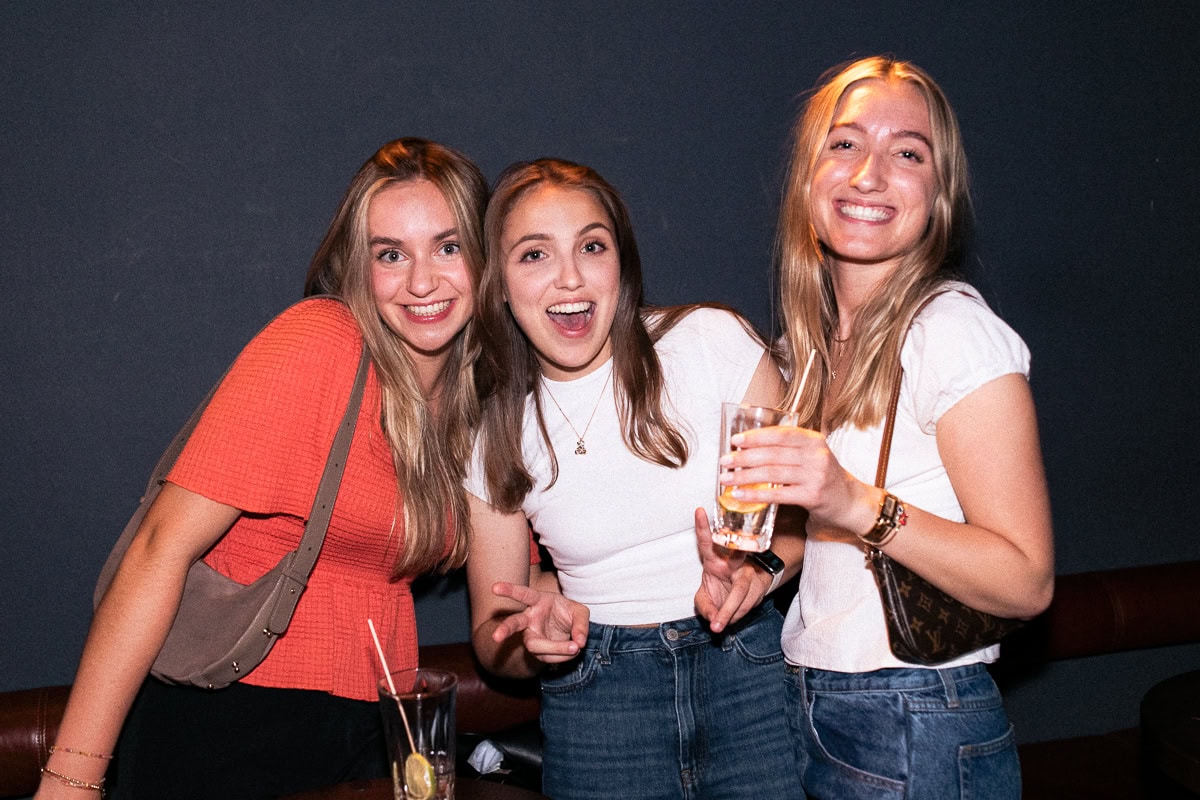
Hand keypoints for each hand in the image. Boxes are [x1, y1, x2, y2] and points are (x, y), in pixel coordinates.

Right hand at [491, 582, 588, 663]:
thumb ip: (581, 624)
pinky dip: (563, 655)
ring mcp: (531, 636)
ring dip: (554, 649)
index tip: (494, 587)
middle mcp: (530, 619)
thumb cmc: (568, 614)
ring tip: (574, 648)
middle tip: (496, 637)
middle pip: (514, 623)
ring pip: (533, 645)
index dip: (509, 590)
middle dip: (505, 629)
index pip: (523, 594)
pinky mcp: (537, 650)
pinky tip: (572, 650)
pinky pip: (547, 656)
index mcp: (537, 601)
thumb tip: (579, 643)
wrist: (567, 630)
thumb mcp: (580, 612)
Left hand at [692, 508, 769, 631]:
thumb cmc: (720, 589)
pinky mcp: (759, 586)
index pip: (707, 541)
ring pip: (742, 591)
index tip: (699, 510)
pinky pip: (749, 603)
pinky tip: (731, 619)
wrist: (745, 594)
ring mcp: (749, 573)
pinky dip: (738, 615)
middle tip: (736, 549)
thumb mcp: (705, 597)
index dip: (703, 526)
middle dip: (738, 554)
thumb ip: (704, 606)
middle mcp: (735, 562)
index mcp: (715, 558)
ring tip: (718, 625)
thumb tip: (712, 617)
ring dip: (730, 611)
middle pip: (738, 559)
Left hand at [719, 425, 875, 535]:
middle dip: (744, 457)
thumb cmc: (825, 477)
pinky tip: (740, 495)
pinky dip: (756, 495)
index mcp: (813, 440)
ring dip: (745, 476)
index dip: (756, 437)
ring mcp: (815, 476)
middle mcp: (816, 455)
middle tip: (725, 461)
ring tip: (726, 479)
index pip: (780, 434)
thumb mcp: (812, 455)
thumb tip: (748, 448)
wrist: (850, 502)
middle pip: (772, 454)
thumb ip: (789, 449)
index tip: (736, 441)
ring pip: (772, 473)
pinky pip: (778, 494)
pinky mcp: (813, 496)